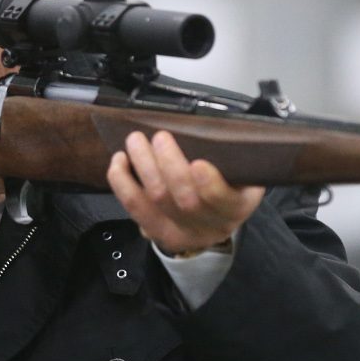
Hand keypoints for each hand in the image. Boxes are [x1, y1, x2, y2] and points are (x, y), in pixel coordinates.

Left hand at [106, 130, 263, 254]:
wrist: (210, 218)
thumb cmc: (226, 183)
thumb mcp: (240, 172)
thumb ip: (228, 156)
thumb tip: (204, 126)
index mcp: (236, 208)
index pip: (224, 201)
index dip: (210, 185)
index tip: (198, 163)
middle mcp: (211, 227)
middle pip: (185, 200)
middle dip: (169, 165)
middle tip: (160, 136)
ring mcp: (181, 234)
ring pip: (156, 201)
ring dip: (143, 166)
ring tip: (136, 141)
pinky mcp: (155, 233)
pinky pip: (134, 207)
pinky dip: (122, 182)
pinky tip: (119, 161)